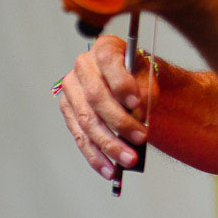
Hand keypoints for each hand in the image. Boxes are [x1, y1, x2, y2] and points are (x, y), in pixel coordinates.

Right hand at [56, 35, 157, 178]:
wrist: (132, 81)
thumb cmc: (141, 75)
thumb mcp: (149, 74)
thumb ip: (145, 89)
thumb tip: (138, 115)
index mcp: (105, 47)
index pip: (108, 61)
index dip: (121, 83)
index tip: (137, 104)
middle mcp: (83, 65)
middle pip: (96, 97)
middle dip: (119, 122)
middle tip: (141, 139)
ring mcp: (71, 89)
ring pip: (87, 121)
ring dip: (109, 145)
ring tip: (129, 160)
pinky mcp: (68, 111)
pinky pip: (80, 137)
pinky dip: (95, 156)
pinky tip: (109, 170)